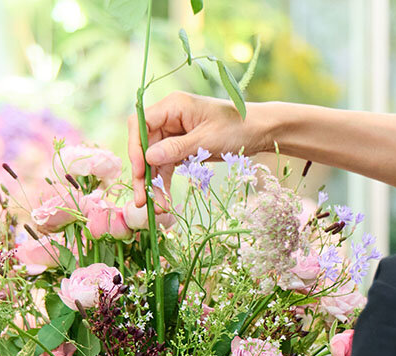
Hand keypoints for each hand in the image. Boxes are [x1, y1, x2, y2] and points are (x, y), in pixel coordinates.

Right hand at [127, 92, 273, 206]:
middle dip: (142, 173)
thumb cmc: (237, 127)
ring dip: (153, 183)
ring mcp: (175, 133)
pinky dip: (165, 182)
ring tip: (156, 208)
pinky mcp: (182, 147)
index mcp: (173, 106)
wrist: (260, 131)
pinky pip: (167, 166)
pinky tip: (164, 201)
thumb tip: (148, 158)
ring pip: (154, 160)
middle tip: (141, 199)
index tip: (139, 172)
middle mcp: (169, 117)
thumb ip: (176, 148)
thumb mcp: (207, 139)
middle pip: (144, 145)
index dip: (135, 148)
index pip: (140, 123)